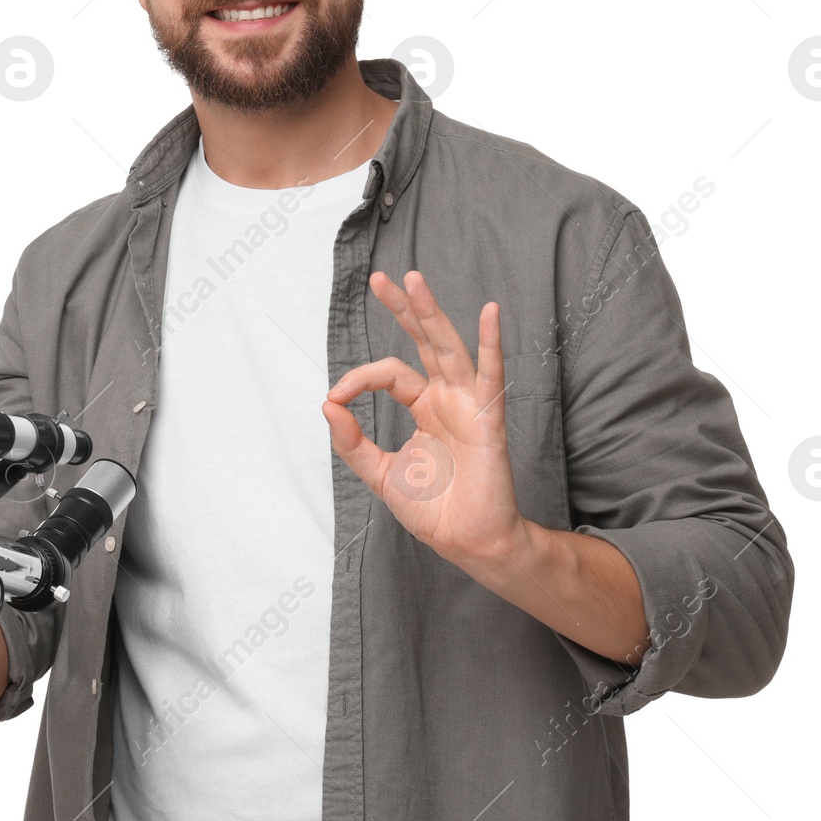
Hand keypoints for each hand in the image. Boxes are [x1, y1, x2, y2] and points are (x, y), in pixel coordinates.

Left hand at [323, 269, 527, 567]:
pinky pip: (491, 376)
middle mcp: (447, 397)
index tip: (336, 397)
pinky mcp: (487, 419)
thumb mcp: (379, 473)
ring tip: (414, 280)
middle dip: (403, 309)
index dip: (359, 379)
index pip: (390, 375)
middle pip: (422, 342)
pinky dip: (492, 343)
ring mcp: (468, 404)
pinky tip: (490, 312)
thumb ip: (352, 441)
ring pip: (448, 348)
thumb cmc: (433, 509)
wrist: (465, 542)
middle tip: (381, 278)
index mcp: (424, 406)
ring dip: (432, 313)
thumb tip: (328, 404)